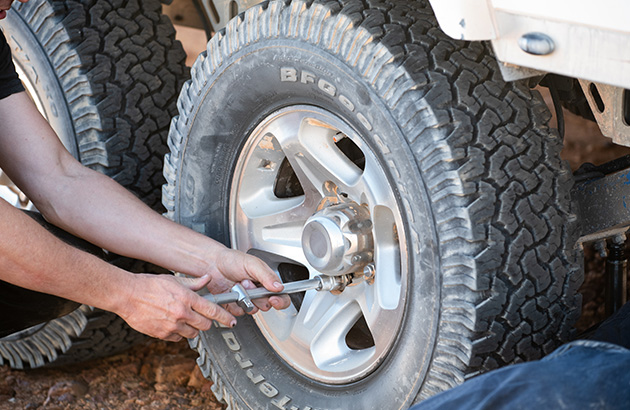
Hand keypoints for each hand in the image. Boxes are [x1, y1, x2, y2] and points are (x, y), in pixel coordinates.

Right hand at [116, 273, 237, 341]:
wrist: (127, 295)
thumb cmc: (149, 285)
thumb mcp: (174, 280)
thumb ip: (194, 283)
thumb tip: (207, 280)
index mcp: (187, 298)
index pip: (213, 311)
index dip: (225, 317)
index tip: (231, 321)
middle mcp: (181, 313)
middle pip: (206, 325)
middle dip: (207, 322)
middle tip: (203, 317)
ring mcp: (172, 325)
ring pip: (193, 334)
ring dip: (193, 328)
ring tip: (185, 319)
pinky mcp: (162, 334)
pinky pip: (178, 338)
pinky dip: (179, 333)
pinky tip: (173, 323)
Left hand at [197, 247, 290, 315]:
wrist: (212, 263)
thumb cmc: (232, 260)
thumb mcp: (252, 264)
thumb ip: (267, 275)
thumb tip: (279, 286)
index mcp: (267, 282)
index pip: (281, 297)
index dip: (280, 301)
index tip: (273, 299)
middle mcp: (258, 293)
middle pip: (266, 305)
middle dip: (256, 296)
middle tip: (247, 282)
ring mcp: (246, 300)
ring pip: (252, 310)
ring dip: (244, 298)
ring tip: (237, 285)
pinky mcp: (234, 306)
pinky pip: (238, 312)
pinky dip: (233, 303)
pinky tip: (230, 292)